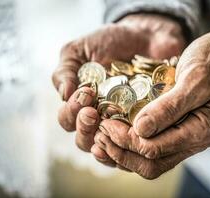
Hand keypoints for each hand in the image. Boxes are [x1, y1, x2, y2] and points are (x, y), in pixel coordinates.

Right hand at [52, 14, 186, 162]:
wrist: (145, 36)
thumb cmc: (109, 43)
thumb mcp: (80, 50)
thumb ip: (65, 70)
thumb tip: (63, 94)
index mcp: (80, 104)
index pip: (67, 120)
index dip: (71, 112)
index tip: (85, 93)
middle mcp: (98, 119)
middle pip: (83, 140)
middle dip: (84, 128)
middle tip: (92, 112)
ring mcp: (120, 126)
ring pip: (106, 149)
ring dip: (103, 142)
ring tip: (107, 128)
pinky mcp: (142, 127)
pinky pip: (132, 148)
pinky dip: (127, 149)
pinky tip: (127, 142)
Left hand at [93, 19, 209, 177]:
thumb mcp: (195, 79)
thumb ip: (170, 106)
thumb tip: (140, 130)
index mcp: (201, 130)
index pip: (154, 148)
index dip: (126, 139)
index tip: (106, 122)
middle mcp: (193, 141)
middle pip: (150, 163)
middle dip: (120, 152)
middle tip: (100, 133)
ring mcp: (184, 138)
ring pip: (149, 161)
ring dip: (123, 153)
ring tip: (101, 137)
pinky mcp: (176, 131)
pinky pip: (151, 149)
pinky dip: (130, 146)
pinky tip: (114, 136)